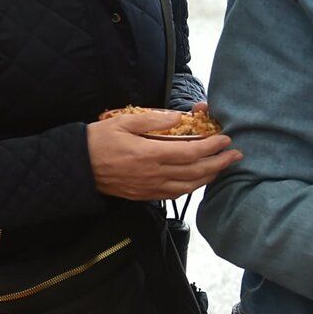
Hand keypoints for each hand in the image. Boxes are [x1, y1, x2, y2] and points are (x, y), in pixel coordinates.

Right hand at [86, 108, 240, 200]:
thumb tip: (178, 117)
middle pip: (196, 172)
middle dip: (219, 163)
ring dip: (209, 176)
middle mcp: (154, 174)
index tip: (225, 139)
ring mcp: (150, 188)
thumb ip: (152, 120)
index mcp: (151, 154)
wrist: (77, 168)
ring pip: (189, 185)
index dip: (212, 147)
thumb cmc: (97, 141)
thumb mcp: (123, 121)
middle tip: (236, 155)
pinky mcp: (144, 195)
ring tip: (222, 167)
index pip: (191, 152)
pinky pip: (175, 194)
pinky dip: (191, 187)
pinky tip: (198, 180)